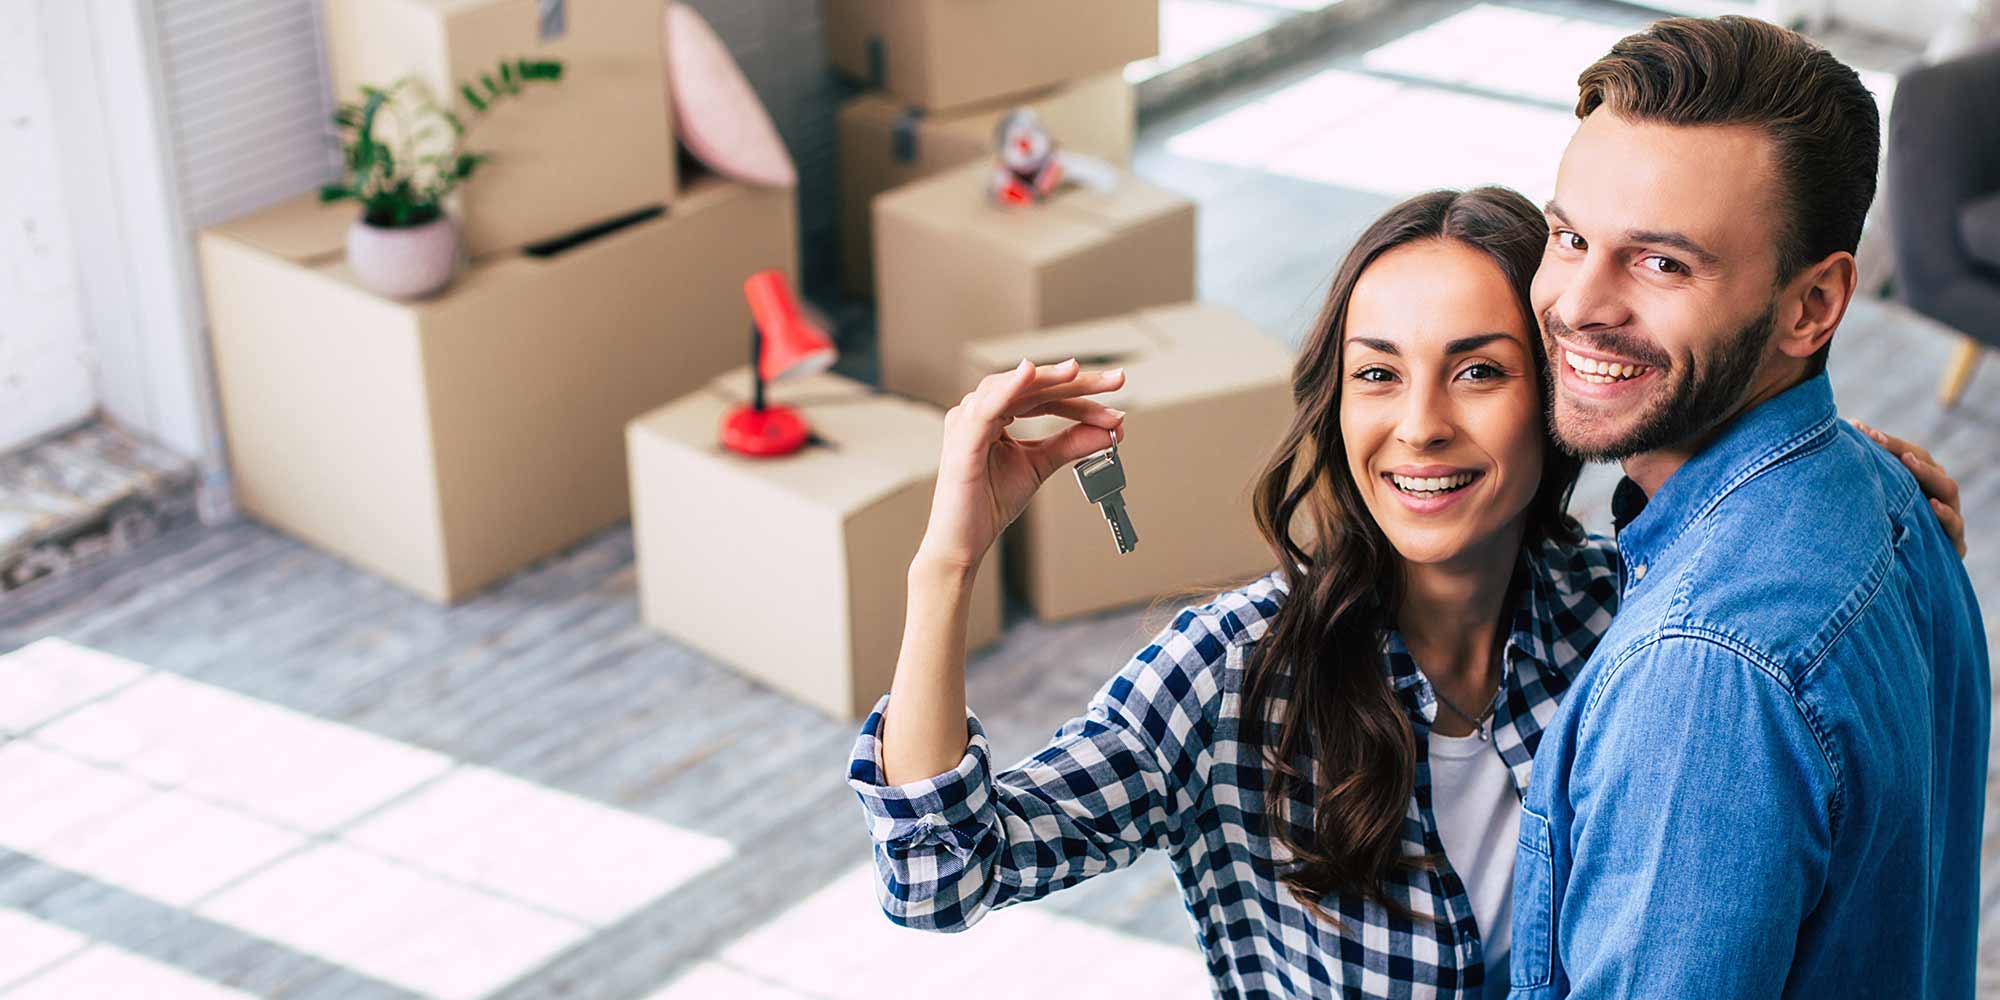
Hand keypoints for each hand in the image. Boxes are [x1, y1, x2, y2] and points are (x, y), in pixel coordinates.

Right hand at [916, 358, 1126, 572]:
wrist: (963, 542)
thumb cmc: (989, 503)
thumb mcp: (1040, 466)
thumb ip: (1070, 445)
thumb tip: (1110, 430)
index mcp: (994, 414)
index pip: (1044, 397)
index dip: (1082, 400)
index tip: (1116, 412)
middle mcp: (978, 410)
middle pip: (1033, 387)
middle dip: (1076, 382)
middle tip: (1115, 380)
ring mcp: (967, 421)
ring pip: (1012, 389)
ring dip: (1047, 379)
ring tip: (1076, 371)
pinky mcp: (961, 439)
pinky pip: (986, 407)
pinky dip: (1008, 388)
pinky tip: (1029, 373)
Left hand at [1851, 419, 1965, 557]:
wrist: (1902, 577)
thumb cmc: (1884, 532)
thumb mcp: (1875, 503)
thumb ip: (1868, 474)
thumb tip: (1844, 429)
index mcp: (1921, 482)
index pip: (1909, 454)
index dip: (1888, 443)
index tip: (1861, 429)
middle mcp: (1937, 495)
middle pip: (1929, 467)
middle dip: (1904, 451)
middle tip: (1880, 441)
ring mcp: (1948, 518)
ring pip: (1947, 490)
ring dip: (1927, 475)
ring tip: (1908, 461)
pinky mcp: (1953, 546)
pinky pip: (1954, 529)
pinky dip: (1946, 516)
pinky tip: (1932, 507)